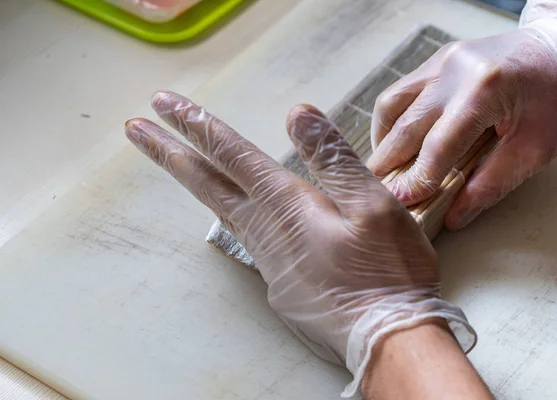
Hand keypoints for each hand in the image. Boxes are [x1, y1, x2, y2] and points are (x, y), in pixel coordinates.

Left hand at [125, 91, 474, 396]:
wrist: (385, 340)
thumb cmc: (387, 272)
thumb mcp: (374, 205)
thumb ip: (333, 158)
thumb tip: (298, 114)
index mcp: (287, 205)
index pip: (232, 154)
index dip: (197, 125)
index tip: (163, 105)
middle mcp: (267, 231)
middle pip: (207, 183)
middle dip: (170, 152)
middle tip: (135, 130)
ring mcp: (269, 261)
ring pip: (223, 211)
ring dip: (198, 182)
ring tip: (180, 162)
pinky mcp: (279, 284)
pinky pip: (250, 240)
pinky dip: (234, 217)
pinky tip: (244, 215)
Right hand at [367, 0, 556, 228]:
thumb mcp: (537, 147)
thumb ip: (492, 183)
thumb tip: (455, 214)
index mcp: (484, 90)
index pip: (437, 146)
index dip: (416, 179)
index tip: (400, 204)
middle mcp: (454, 70)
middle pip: (405, 125)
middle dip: (387, 163)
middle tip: (377, 192)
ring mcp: (442, 61)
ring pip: (392, 105)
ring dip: (383, 140)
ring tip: (384, 168)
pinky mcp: (437, 61)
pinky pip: (401, 92)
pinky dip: (392, 120)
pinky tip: (396, 141)